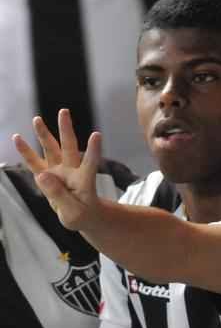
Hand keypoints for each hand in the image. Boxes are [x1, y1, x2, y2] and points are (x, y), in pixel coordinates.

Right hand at [12, 109, 101, 230]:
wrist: (82, 215)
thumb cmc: (83, 214)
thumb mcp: (73, 212)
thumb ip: (58, 195)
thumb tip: (41, 175)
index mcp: (84, 180)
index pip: (91, 163)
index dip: (94, 150)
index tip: (97, 134)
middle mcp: (71, 171)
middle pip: (69, 147)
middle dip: (66, 129)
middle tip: (64, 111)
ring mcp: (59, 171)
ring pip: (51, 149)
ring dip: (44, 134)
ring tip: (36, 119)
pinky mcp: (47, 176)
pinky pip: (34, 162)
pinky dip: (26, 151)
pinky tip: (17, 138)